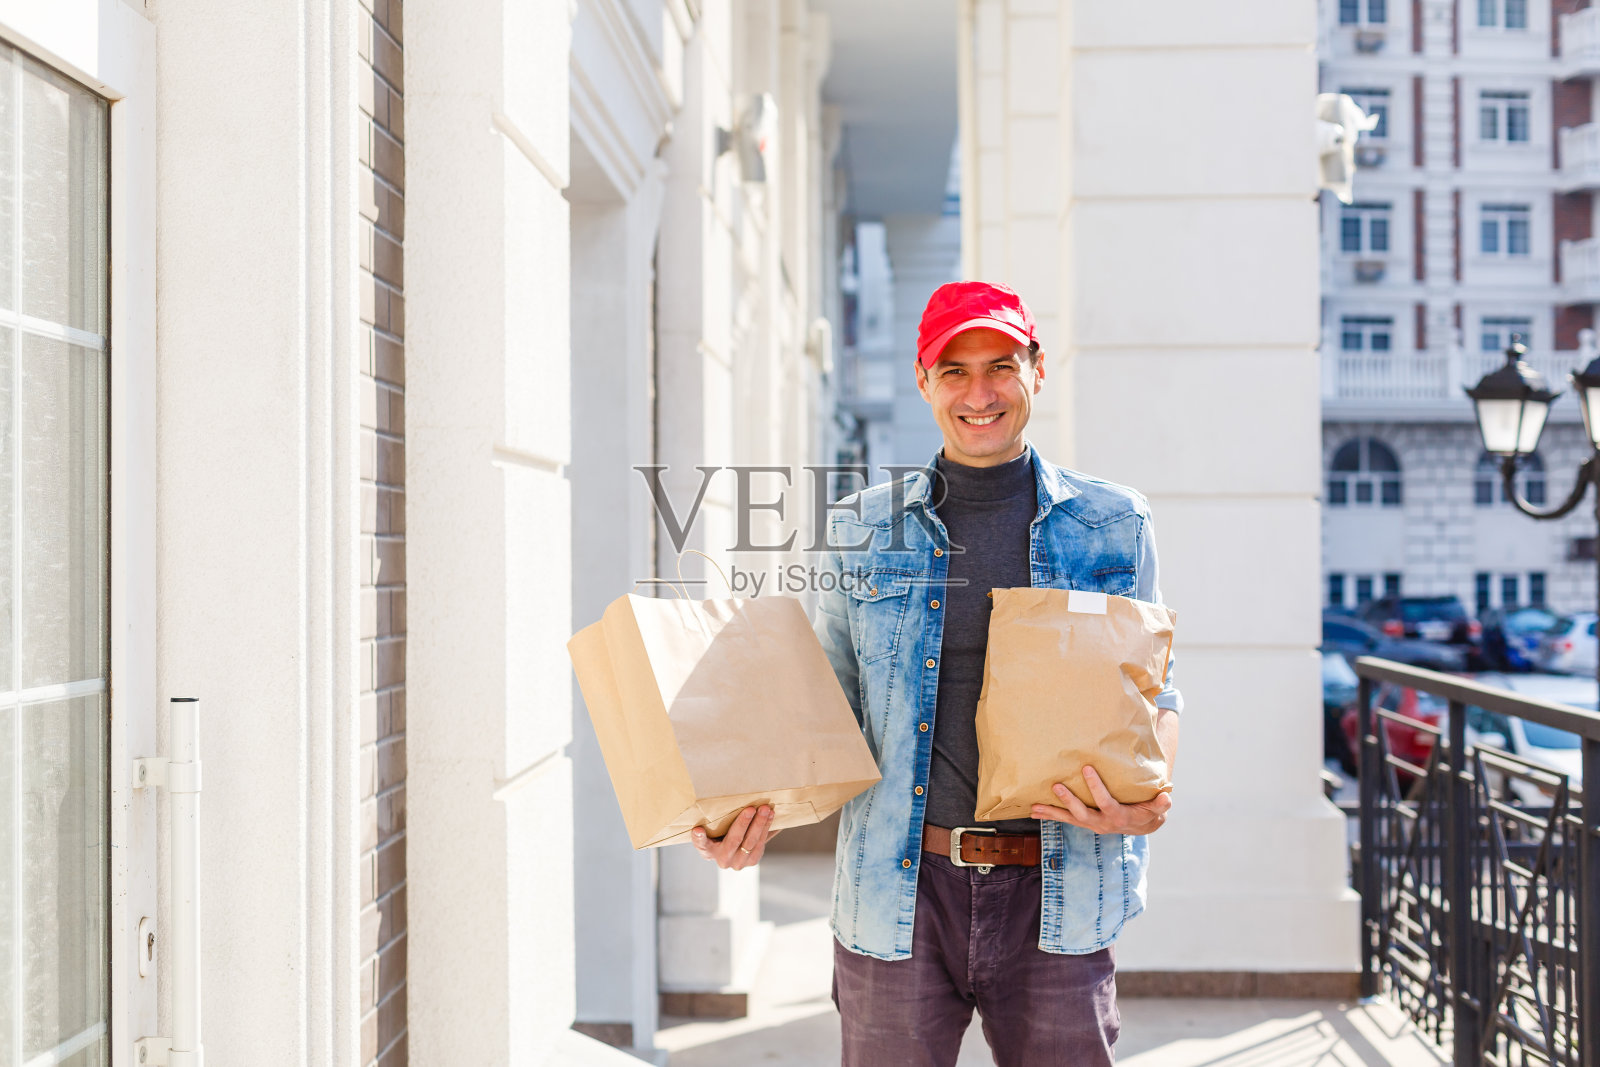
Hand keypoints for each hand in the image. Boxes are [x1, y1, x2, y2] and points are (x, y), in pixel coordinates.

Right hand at [690, 805, 777, 869]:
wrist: (728, 854)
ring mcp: (739, 863)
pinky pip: (761, 844)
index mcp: (708, 851)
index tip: (697, 830)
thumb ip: (707, 829)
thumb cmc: (716, 837)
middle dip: (744, 823)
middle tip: (751, 809)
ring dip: (761, 825)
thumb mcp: (709, 833)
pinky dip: (768, 829)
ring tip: (766, 810)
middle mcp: (723, 860)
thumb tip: (701, 820)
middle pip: (734, 840)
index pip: (703, 844)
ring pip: (752, 843)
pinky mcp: (752, 861)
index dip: (700, 838)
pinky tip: (771, 817)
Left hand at [1031, 766, 1172, 835]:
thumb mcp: (1158, 808)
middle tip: (1056, 786)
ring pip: (1069, 819)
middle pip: (1082, 814)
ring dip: (1052, 813)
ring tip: (1034, 807)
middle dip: (1069, 800)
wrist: (1142, 826)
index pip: (1106, 802)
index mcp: (1119, 817)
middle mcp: (1102, 823)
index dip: (1096, 787)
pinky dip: (1050, 815)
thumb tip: (1165, 798)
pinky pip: (1065, 819)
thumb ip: (1161, 804)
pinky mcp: (1084, 822)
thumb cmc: (1149, 811)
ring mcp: (1091, 824)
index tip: (1087, 768)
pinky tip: (1034, 811)